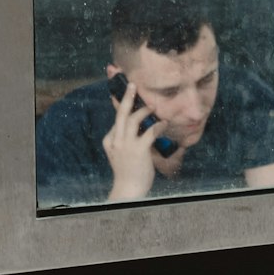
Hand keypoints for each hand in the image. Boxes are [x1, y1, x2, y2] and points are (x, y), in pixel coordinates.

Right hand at [102, 77, 163, 200]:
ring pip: (133, 119)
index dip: (123, 107)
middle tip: (133, 85)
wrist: (129, 190)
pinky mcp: (139, 150)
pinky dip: (158, 126)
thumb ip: (126, 141)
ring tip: (153, 107)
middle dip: (127, 97)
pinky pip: (149, 131)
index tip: (128, 97)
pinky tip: (164, 124)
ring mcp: (126, 145)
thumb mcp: (121, 154)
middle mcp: (115, 140)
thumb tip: (140, 128)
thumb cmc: (127, 173)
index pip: (116, 120)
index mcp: (109, 141)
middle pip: (121, 113)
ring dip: (144, 111)